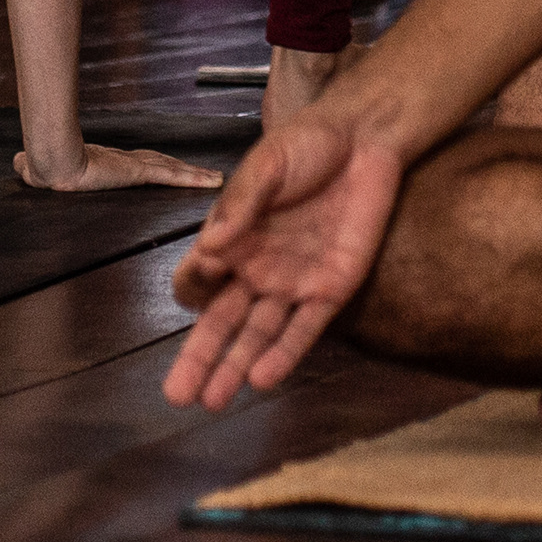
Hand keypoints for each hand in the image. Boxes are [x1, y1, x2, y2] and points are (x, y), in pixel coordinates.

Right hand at [15, 143, 223, 193]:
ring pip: (172, 169)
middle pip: (161, 164)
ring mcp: (133, 166)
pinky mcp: (138, 172)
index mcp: (107, 163)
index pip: (138, 164)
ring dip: (195, 174)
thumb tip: (18, 163)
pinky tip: (212, 182)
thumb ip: (31, 168)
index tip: (169, 169)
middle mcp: (124, 161)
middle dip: (182, 169)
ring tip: (216, 179)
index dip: (156, 166)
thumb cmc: (43, 165)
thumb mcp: (38, 171)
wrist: (50, 162)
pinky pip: (171, 177)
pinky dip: (194, 179)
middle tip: (205, 174)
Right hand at [161, 111, 404, 410]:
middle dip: (199, 359)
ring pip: (257, 336)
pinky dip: (283, 355)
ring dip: (235, 367)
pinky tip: (262, 379)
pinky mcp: (331, 289)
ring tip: (212, 402)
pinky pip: (304, 330)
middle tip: (177, 395)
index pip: (197, 279)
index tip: (201, 276)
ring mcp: (292, 283)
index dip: (192, 285)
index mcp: (232, 238)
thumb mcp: (267, 165)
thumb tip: (210, 246)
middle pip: (221, 322)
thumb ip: (241, 204)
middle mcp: (257, 268)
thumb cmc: (306, 144)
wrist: (364, 139)